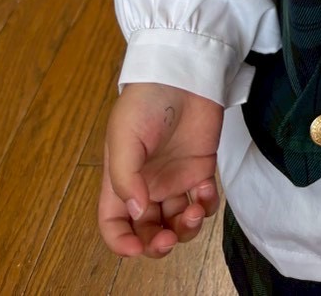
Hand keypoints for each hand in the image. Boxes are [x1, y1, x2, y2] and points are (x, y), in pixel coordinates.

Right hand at [99, 82, 223, 257]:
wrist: (183, 73)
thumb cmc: (146, 102)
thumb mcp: (125, 137)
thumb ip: (126, 178)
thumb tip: (137, 214)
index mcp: (122, 180)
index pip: (114, 223)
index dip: (121, 243)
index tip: (136, 248)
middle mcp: (148, 184)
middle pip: (149, 230)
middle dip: (158, 243)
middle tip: (169, 238)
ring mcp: (176, 177)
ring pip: (178, 221)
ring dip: (185, 228)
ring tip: (192, 212)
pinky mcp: (201, 168)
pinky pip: (205, 201)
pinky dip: (207, 206)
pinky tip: (206, 192)